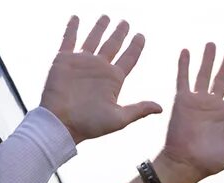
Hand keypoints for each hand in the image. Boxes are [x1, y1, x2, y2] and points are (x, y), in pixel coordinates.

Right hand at [40, 15, 161, 144]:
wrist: (61, 124)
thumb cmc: (90, 125)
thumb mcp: (119, 118)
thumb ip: (139, 110)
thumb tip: (161, 108)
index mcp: (114, 80)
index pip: (128, 58)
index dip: (135, 47)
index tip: (141, 36)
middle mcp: (99, 69)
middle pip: (113, 45)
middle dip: (120, 33)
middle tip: (126, 22)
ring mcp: (82, 63)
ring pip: (93, 39)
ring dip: (100, 27)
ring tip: (107, 16)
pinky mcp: (64, 60)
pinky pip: (69, 39)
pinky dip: (72, 28)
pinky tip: (76, 17)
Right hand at [156, 43, 223, 182]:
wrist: (186, 163)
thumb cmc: (210, 161)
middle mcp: (213, 105)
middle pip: (222, 78)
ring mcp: (198, 101)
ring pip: (204, 74)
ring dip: (208, 59)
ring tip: (213, 43)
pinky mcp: (182, 101)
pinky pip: (183, 79)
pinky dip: (184, 65)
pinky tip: (186, 51)